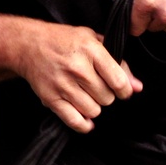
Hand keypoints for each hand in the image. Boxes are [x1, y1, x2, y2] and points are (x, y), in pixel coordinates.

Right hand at [15, 21, 141, 134]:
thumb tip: (137, 87)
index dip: (124, 90)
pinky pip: (76, 121)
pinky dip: (84, 123)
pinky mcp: (51, 99)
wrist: (28, 45)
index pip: (119, 81)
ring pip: (94, 111)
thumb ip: (118, 62)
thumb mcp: (93, 40)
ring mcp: (63, 85)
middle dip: (106, 95)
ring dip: (94, 107)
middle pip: (107, 98)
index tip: (121, 89)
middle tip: (97, 87)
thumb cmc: (63, 40)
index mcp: (91, 50)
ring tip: (86, 95)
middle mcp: (77, 68)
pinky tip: (85, 115)